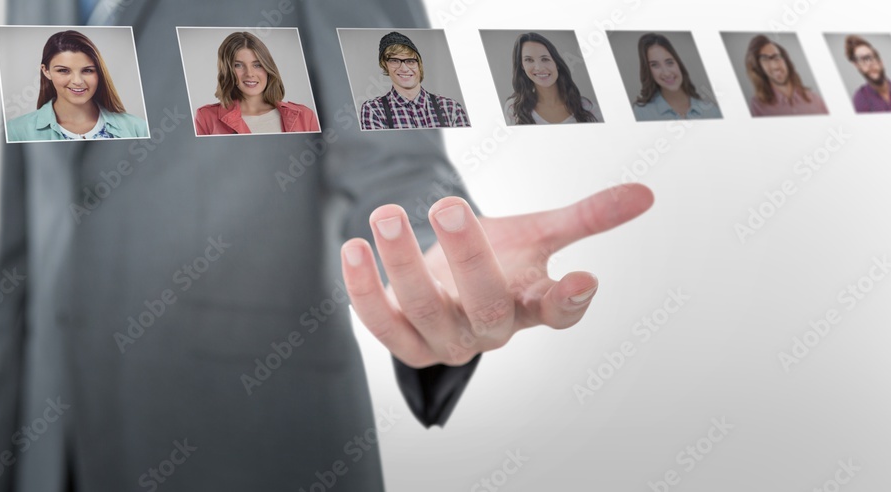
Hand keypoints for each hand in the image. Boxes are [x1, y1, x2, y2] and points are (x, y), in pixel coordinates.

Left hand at [339, 183, 654, 368]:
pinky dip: (361, 290)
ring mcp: (444, 338)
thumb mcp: (539, 234)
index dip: (570, 301)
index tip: (583, 277)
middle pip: (486, 307)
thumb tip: (644, 193)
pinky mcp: (403, 338)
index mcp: (530, 304)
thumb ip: (586, 217)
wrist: (450, 284)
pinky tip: (352, 249)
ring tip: (386, 214)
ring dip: (402, 264)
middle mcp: (489, 328)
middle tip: (450, 207)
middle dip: (468, 258)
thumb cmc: (499, 260)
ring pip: (426, 311)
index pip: (558, 313)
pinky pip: (380, 322)